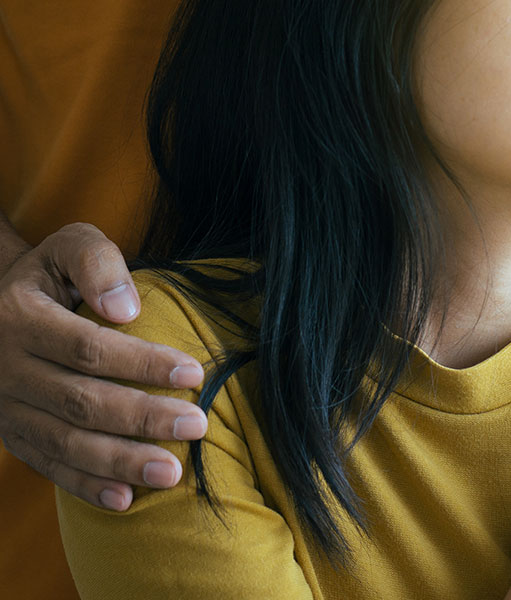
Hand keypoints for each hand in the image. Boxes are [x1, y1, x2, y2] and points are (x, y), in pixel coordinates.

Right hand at [0, 223, 207, 510]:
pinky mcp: (12, 434)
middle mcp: (6, 367)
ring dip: (120, 461)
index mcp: (21, 317)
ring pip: (65, 441)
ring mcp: (6, 407)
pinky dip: (85, 486)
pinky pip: (47, 464)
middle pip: (81, 400)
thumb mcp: (68, 246)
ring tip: (171, 472)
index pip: (87, 347)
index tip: (194, 373)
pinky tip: (124, 499)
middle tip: (197, 426)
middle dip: (143, 417)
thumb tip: (126, 309)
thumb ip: (97, 264)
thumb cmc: (51, 274)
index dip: (141, 363)